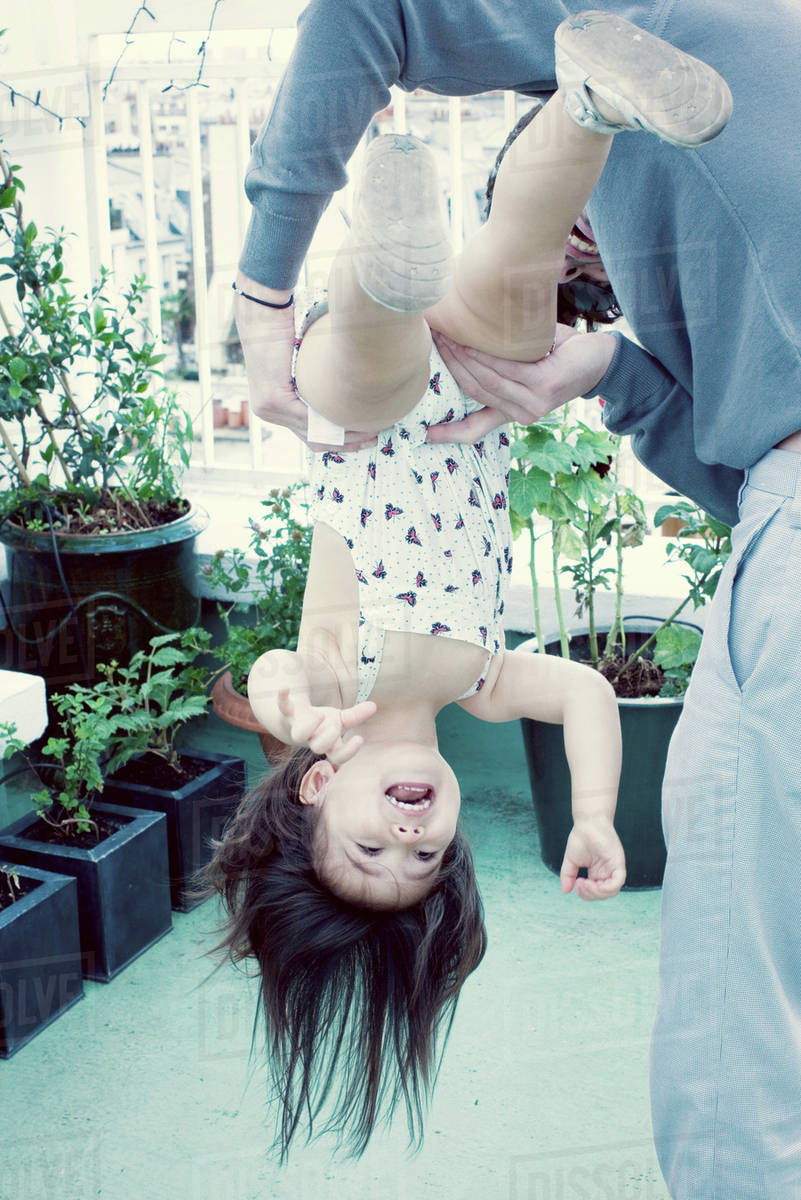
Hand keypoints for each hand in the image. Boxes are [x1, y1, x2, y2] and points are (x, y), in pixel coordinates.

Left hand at [234, 275, 374, 451]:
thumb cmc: (288, 328)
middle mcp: (270, 412)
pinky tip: (354, 420)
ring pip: (313, 434)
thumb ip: (320, 383)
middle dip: (346, 443)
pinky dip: (333, 423)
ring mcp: (268, 409)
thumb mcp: (307, 364)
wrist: (266, 313)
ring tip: (371, 430)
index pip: (310, 434)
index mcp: (276, 406)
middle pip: (313, 440)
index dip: (339, 440)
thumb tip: (350, 390)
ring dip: (344, 436)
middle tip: (373, 437)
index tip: (364, 436)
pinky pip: (308, 420)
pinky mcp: (273, 400)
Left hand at [277, 689, 375, 764]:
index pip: (338, 757)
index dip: (348, 751)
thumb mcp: (340, 719)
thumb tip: (374, 705)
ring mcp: (298, 727)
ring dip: (309, 726)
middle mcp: (311, 739)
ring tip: (320, 715)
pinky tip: (285, 688)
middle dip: (328, 737)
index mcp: (327, 744)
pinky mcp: (287, 714)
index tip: (359, 738)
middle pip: (318, 747)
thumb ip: (356, 715)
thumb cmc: (322, 724)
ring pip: (298, 735)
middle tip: (335, 725)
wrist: (295, 721)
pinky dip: (283, 698)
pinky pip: (283, 708)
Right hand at [426, 325, 617, 443]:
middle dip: (449, 367)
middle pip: (474, 392)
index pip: (475, 429)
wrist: (599, 360)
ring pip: (486, 381)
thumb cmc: (557, 359)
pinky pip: (506, 369)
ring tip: (444, 335)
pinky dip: (485, 354)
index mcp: (513, 413)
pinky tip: (471, 339)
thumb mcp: (524, 369)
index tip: (423, 435)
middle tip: (429, 342)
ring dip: (462, 357)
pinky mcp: (544, 385)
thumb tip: (458, 346)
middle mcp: (521, 414)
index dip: (449, 434)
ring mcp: (533, 402)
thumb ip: (497, 371)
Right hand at [560, 817, 625, 900]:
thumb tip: (565, 891)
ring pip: (612, 891)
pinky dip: (606, 887)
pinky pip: (618, 881)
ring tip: (583, 883)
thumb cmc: (581, 838)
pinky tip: (592, 882)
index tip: (576, 884)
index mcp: (598, 874)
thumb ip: (568, 876)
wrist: (588, 822)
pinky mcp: (618, 862)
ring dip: (596, 892)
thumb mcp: (571, 861)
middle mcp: (607, 873)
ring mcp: (614, 868)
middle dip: (589, 894)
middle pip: (603, 894)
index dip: (586, 894)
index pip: (596, 893)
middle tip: (578, 884)